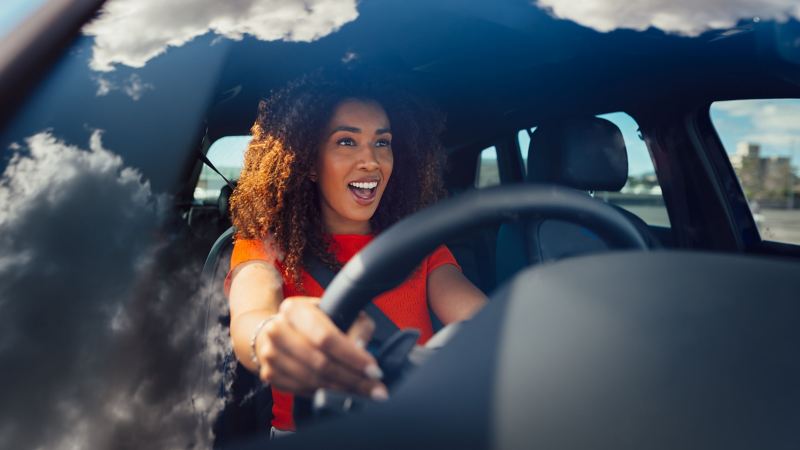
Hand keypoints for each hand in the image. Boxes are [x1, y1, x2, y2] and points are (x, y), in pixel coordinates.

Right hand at [254, 296, 388, 399]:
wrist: (280, 331)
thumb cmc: (316, 322)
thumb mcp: (339, 312)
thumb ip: (357, 326)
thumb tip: (362, 348)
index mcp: (294, 309)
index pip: (326, 337)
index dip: (352, 356)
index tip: (373, 370)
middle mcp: (277, 330)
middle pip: (319, 362)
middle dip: (352, 379)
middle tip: (374, 388)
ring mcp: (270, 354)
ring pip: (311, 380)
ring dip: (341, 390)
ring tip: (363, 393)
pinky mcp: (269, 374)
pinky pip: (301, 390)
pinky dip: (324, 394)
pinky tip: (341, 393)